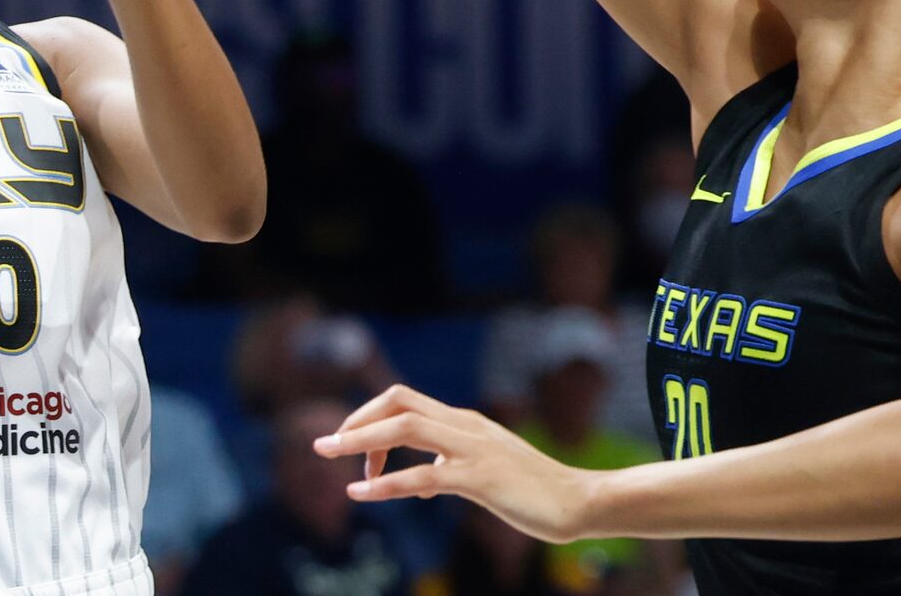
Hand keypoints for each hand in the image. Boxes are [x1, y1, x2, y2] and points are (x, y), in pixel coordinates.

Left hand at [316, 385, 593, 546]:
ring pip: (405, 428)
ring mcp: (471, 449)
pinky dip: (386, 483)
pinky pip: (424, 476)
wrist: (576, 501)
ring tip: (327, 453)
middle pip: (398, 402)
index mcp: (462, 421)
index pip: (404, 399)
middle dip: (356, 419)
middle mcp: (463, 425)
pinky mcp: (478, 478)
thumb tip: (419, 484)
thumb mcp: (483, 471)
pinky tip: (360, 493)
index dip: (370, 416)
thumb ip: (451, 467)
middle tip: (324, 444)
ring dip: (360, 439)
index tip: (350, 448)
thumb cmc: (532, 490)